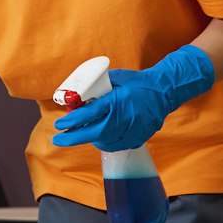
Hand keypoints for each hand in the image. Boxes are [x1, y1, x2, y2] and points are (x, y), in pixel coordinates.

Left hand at [52, 44, 214, 151]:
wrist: (164, 91)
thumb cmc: (138, 83)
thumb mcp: (115, 78)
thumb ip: (98, 87)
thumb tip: (79, 97)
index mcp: (116, 101)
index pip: (89, 114)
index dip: (72, 121)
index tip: (59, 124)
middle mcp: (123, 118)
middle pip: (93, 133)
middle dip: (72, 138)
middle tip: (58, 139)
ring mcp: (132, 130)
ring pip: (103, 142)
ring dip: (89, 139)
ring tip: (79, 135)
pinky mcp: (138, 138)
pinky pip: (116, 145)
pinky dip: (104, 142)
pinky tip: (99, 137)